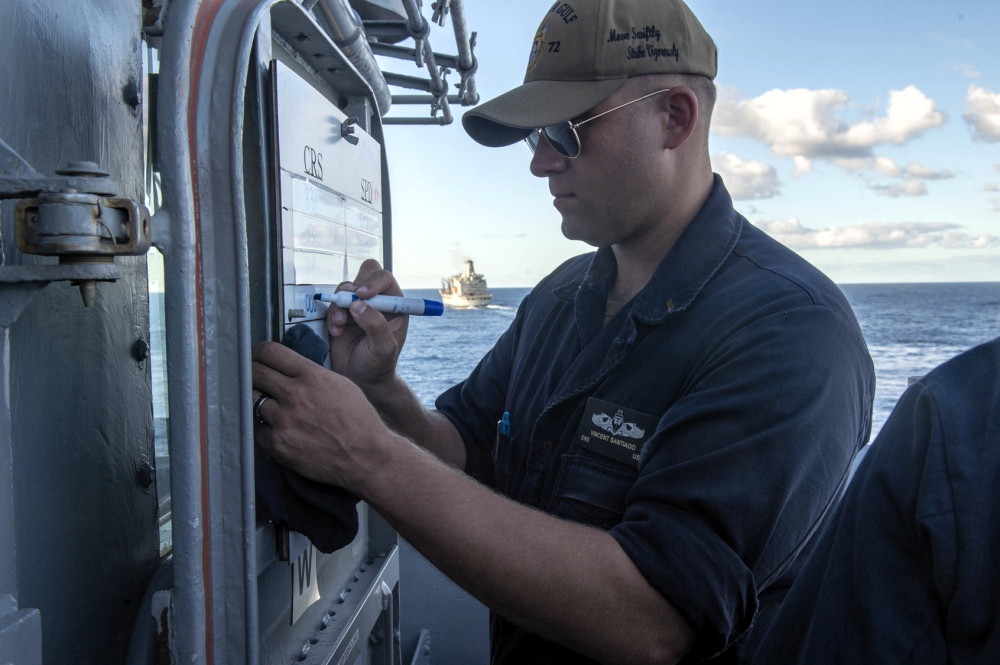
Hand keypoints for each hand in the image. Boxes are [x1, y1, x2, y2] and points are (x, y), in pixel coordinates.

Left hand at [252, 340, 390, 490]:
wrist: (365, 456)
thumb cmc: (358, 420)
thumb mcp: (340, 383)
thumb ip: (311, 373)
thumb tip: (289, 368)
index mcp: (311, 376)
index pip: (269, 352)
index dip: (262, 352)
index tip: (261, 357)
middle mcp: (294, 395)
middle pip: (255, 373)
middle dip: (255, 373)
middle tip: (258, 378)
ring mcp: (283, 421)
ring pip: (251, 401)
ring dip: (258, 401)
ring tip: (269, 405)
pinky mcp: (278, 445)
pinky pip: (257, 429)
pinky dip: (264, 426)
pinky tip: (277, 427)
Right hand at [326, 259, 408, 391]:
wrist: (361, 381)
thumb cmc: (379, 366)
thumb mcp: (384, 348)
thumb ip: (376, 325)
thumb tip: (358, 304)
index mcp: (395, 306)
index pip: (384, 279)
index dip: (373, 282)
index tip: (362, 295)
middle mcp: (377, 302)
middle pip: (364, 275)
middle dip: (352, 288)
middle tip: (347, 304)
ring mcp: (358, 307)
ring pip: (345, 289)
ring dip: (340, 305)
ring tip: (340, 326)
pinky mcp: (341, 315)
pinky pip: (333, 304)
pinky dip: (331, 315)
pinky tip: (336, 332)